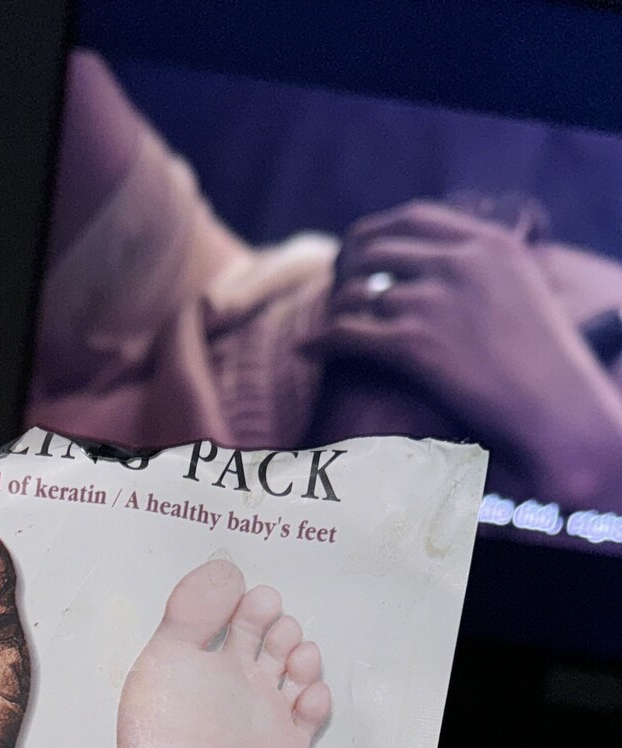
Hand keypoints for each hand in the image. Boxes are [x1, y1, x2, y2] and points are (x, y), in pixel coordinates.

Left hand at [309, 202, 621, 505]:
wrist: (558, 411)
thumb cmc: (546, 369)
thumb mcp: (524, 297)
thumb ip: (484, 275)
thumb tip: (444, 275)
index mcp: (489, 243)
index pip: (415, 218)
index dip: (377, 233)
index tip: (359, 250)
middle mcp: (460, 262)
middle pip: (376, 248)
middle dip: (347, 267)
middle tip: (333, 288)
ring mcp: (435, 300)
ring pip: (357, 291)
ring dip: (334, 308)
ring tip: (327, 323)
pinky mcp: (415, 343)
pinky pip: (348, 333)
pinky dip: (321, 342)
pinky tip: (307, 351)